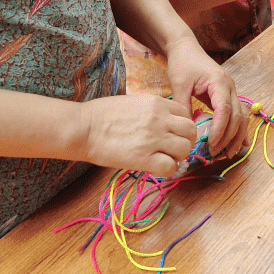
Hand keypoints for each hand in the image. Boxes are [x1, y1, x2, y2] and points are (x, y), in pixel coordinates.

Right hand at [80, 93, 196, 175]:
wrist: (83, 127)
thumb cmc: (102, 115)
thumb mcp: (133, 102)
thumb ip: (152, 111)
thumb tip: (164, 123)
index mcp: (157, 103)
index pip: (185, 114)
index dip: (182, 126)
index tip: (173, 134)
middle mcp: (159, 119)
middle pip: (190, 131)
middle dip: (186, 141)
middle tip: (174, 148)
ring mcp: (153, 138)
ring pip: (185, 149)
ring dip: (178, 156)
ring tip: (165, 158)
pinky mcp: (144, 158)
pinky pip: (170, 167)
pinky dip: (167, 170)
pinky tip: (156, 168)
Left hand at [165, 36, 246, 158]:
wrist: (185, 48)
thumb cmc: (182, 64)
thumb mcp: (179, 85)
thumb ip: (184, 107)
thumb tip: (188, 131)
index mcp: (219, 82)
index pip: (224, 109)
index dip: (220, 129)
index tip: (211, 143)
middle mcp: (230, 87)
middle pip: (237, 116)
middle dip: (229, 137)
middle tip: (216, 153)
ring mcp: (231, 91)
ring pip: (242, 117)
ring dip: (237, 136)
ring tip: (228, 153)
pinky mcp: (228, 95)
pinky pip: (238, 114)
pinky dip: (239, 130)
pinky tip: (239, 144)